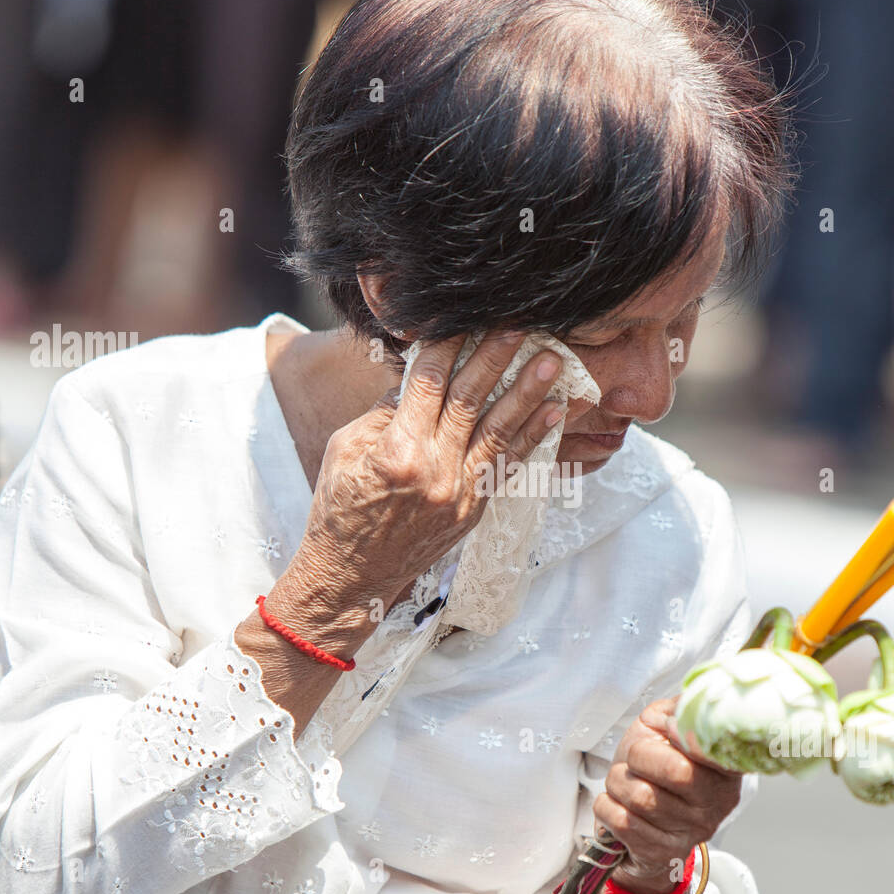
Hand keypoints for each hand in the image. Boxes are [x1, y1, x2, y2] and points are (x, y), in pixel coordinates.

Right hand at [284, 331, 565, 643]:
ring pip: (500, 431)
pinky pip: (507, 465)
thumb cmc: (339, 509)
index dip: (448, 345)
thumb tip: (418, 377)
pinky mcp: (474, 510)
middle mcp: (433, 470)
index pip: (428, 385)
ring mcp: (459, 493)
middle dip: (496, 358)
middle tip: (522, 325)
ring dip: (528, 392)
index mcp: (396, 451)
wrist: (352, 576)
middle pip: (470, 400)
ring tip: (553, 360)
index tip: (466, 317)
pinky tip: (553, 410)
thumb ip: (384, 412)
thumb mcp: (346, 451)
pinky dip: (533, 436)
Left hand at [592, 698, 742, 893]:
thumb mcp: (662, 729)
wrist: (636, 822)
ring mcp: (692, 831)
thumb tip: (678, 717)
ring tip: (623, 783)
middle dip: (640, 758)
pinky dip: (607, 807)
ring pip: (642, 797)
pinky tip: (616, 805)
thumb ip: (674, 710)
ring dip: (618, 783)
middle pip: (677, 771)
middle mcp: (717, 802)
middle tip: (634, 759)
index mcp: (724, 767)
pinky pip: (622, 821)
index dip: (684, 733)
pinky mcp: (664, 853)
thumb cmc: (650, 770)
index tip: (667, 729)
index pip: (712, 746)